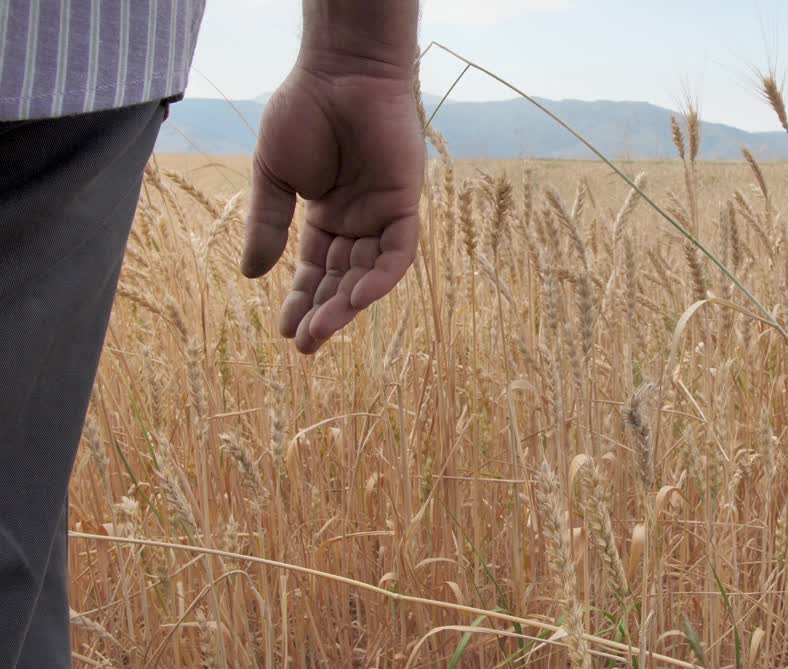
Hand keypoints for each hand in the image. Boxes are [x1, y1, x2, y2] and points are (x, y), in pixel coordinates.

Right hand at [242, 58, 423, 353]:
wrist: (338, 74)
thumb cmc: (303, 112)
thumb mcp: (274, 176)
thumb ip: (267, 224)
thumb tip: (252, 276)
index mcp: (327, 215)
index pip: (316, 269)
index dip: (301, 300)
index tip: (284, 331)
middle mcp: (357, 221)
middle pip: (342, 279)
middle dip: (324, 313)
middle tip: (305, 345)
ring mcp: (382, 214)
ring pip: (369, 273)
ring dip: (347, 304)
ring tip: (321, 331)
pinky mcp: (404, 204)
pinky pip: (398, 252)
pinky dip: (381, 277)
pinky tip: (357, 299)